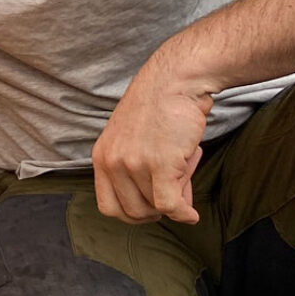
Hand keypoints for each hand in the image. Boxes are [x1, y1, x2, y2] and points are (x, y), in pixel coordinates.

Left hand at [91, 64, 215, 224]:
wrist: (175, 81)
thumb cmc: (160, 109)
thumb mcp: (134, 142)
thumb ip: (142, 175)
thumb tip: (169, 210)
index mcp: (102, 156)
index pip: (108, 206)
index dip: (132, 213)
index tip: (151, 207)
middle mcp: (112, 161)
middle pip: (133, 211)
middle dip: (157, 209)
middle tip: (175, 190)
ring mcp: (134, 163)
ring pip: (156, 207)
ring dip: (176, 198)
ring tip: (184, 170)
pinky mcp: (159, 164)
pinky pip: (170, 205)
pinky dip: (183, 213)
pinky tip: (192, 214)